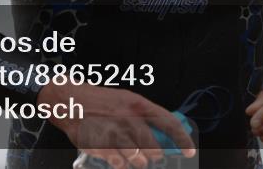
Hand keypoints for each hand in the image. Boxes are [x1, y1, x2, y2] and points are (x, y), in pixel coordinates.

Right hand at [38, 82, 194, 167]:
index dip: (182, 138)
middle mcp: (127, 117)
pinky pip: (117, 162)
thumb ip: (144, 116)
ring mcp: (112, 132)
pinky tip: (122, 163)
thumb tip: (165, 133)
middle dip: (158, 156)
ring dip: (141, 162)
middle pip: (151, 144)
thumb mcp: (126, 100)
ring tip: (140, 162)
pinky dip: (122, 165)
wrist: (71, 100)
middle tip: (157, 159)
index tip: (190, 150)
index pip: (168, 122)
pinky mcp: (99, 144)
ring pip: (136, 156)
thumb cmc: (101, 102)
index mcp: (137, 104)